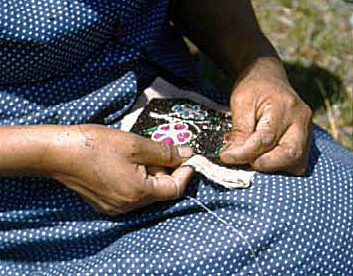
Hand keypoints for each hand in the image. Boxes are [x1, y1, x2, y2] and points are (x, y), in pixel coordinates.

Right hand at [47, 124, 193, 214]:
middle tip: (159, 149)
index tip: (189, 157)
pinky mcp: (104, 202)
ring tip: (139, 152)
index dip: (185, 173)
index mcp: (139, 194)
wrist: (59, 152)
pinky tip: (126, 161)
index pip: (174, 189)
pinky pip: (130, 192)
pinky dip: (136, 178)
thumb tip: (188, 154)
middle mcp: (128, 206)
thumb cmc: (97, 145)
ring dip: (150, 172)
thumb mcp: (136, 144)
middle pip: (159, 190)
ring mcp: (114, 207)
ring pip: (145, 191)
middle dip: (165, 170)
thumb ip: (165, 152)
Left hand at [220, 73, 311, 174]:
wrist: (269, 78)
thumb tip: (231, 157)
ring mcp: (307, 132)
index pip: (265, 139)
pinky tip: (263, 159)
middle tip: (243, 163)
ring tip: (251, 161)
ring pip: (296, 163)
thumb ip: (239, 131)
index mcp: (285, 107)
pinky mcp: (305, 141)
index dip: (244, 153)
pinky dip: (279, 166)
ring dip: (273, 168)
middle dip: (264, 165)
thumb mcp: (240, 102)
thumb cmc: (253, 87)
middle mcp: (301, 121)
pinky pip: (296, 162)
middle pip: (289, 155)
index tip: (226, 158)